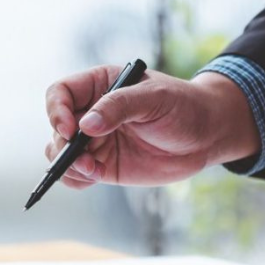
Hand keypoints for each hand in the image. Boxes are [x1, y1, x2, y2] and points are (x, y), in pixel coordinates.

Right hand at [44, 66, 260, 187]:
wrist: (208, 135)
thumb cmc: (184, 106)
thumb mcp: (154, 98)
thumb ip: (119, 107)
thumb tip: (86, 125)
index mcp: (98, 86)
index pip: (60, 93)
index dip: (56, 110)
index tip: (69, 129)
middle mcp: (91, 113)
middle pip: (57, 127)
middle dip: (63, 144)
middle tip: (82, 157)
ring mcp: (95, 141)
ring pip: (60, 153)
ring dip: (67, 164)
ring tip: (92, 170)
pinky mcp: (104, 166)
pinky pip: (76, 174)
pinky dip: (76, 178)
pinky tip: (94, 177)